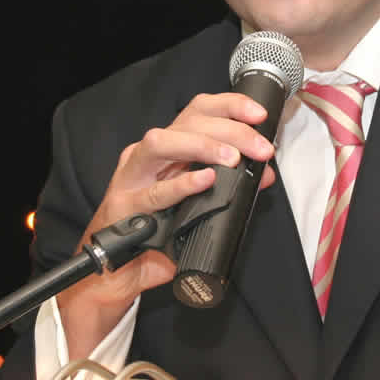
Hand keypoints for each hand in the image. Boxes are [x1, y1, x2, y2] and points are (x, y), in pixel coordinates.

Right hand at [57, 92, 276, 356]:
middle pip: (186, 123)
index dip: (230, 106)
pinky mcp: (124, 206)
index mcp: (167, 148)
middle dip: (229, 130)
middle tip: (260, 149)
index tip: (260, 115)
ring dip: (201, 145)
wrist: (115, 272)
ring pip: (161, 143)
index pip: (198, 110)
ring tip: (232, 157)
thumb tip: (263, 175)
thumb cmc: (155, 233)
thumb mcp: (196, 203)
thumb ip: (227, 186)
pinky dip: (181, 184)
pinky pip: (153, 192)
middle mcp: (147, 155)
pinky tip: (204, 181)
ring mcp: (132, 178)